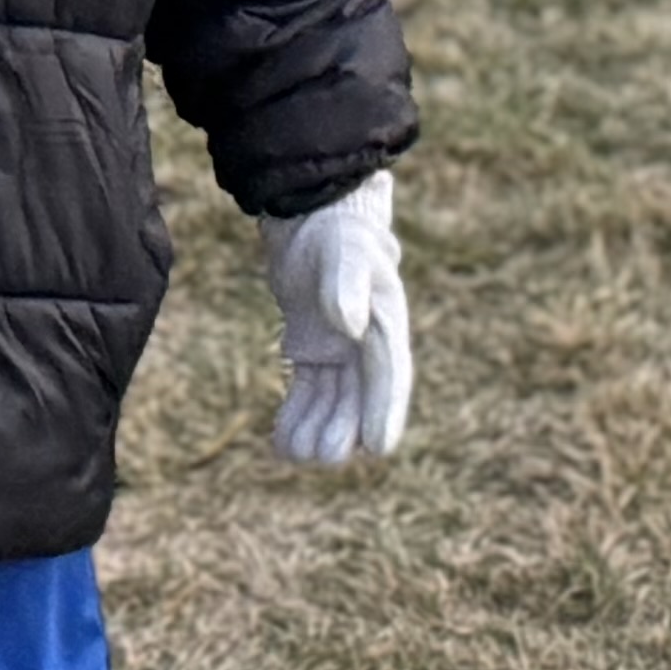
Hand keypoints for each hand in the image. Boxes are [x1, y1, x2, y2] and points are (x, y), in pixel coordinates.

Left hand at [260, 171, 412, 468]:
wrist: (309, 212)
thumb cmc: (333, 229)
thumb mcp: (341, 251)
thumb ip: (347, 284)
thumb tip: (351, 323)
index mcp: (384, 320)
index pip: (388, 373)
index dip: (384, 410)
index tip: (378, 447)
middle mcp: (366, 341)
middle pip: (359, 395)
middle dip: (344, 427)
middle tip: (323, 458)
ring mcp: (339, 347)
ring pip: (332, 398)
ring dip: (319, 426)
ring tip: (297, 456)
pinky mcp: (312, 347)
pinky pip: (308, 388)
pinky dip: (298, 412)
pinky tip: (283, 441)